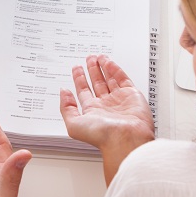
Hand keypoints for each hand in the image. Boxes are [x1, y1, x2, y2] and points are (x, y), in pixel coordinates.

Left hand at [60, 54, 153, 185]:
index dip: (79, 79)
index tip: (76, 68)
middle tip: (88, 59)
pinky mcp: (132, 95)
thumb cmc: (102, 136)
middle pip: (97, 83)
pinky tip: (108, 62)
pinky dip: (116, 69)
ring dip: (103, 67)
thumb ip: (66, 107)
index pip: (83, 91)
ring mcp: (119, 100)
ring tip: (98, 57)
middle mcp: (105, 105)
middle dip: (92, 70)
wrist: (125, 138)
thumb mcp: (74, 124)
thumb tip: (63, 93)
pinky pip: (123, 78)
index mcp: (92, 112)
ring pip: (110, 79)